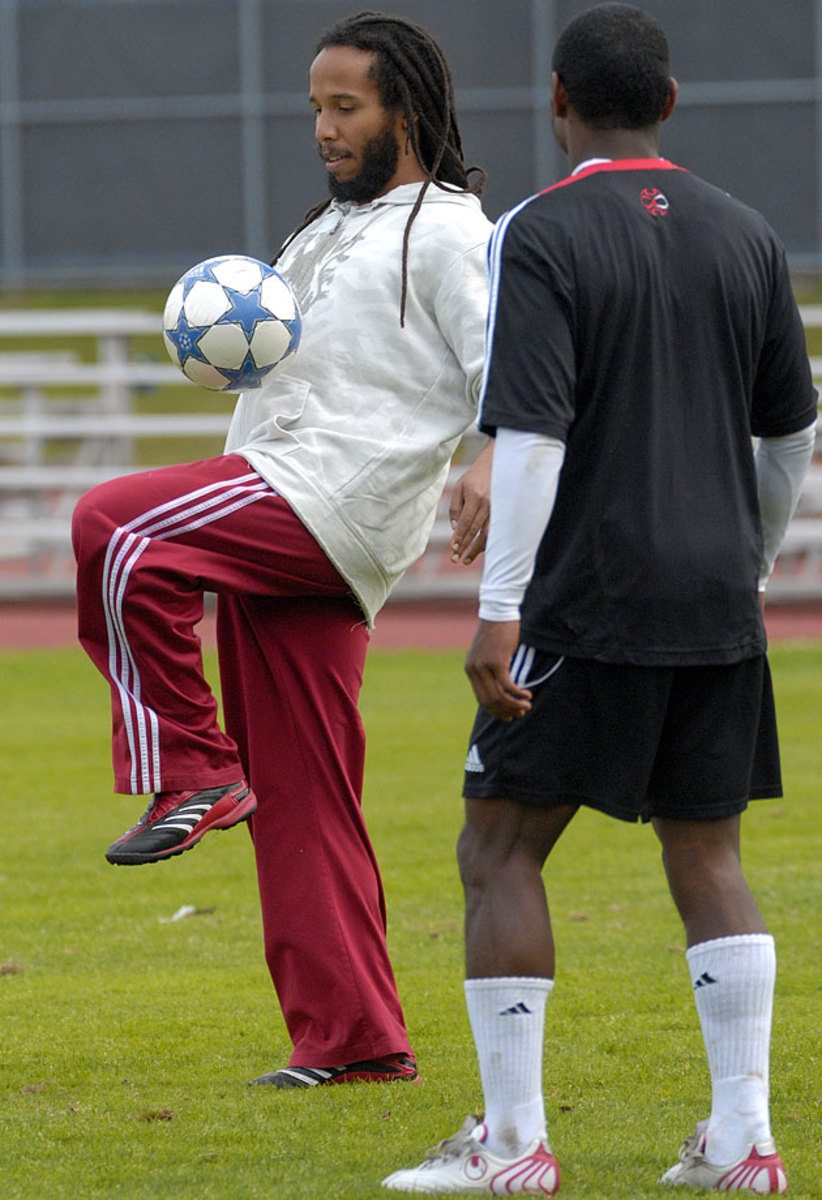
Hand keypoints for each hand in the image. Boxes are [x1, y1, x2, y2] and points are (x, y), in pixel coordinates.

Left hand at [449, 442, 491, 564]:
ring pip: (488, 534)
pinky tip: (479, 551)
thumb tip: (456, 529)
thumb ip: (455, 508)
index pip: (466, 522)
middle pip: (476, 531)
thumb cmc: (475, 476)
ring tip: (466, 560)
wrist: (497, 463)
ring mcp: (499, 508)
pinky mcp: (505, 512)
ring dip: (477, 549)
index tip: (452, 549)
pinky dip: (487, 542)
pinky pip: (496, 531)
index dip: (459, 537)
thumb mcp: (460, 487)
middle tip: (456, 559)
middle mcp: (488, 504)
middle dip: (465, 547)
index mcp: (475, 496)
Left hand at [465, 618, 531, 720]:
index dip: (496, 711)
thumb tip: (503, 690)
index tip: (510, 715)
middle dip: (507, 710)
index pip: (482, 699)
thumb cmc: (498, 633)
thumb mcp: (490, 654)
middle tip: (521, 713)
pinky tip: (527, 695)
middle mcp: (474, 669)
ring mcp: (484, 666)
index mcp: (471, 670)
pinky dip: (518, 694)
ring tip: (526, 706)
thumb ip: (491, 670)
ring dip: (514, 704)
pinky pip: (507, 685)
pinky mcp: (496, 661)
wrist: (498, 612)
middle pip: (490, 700)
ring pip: (499, 695)